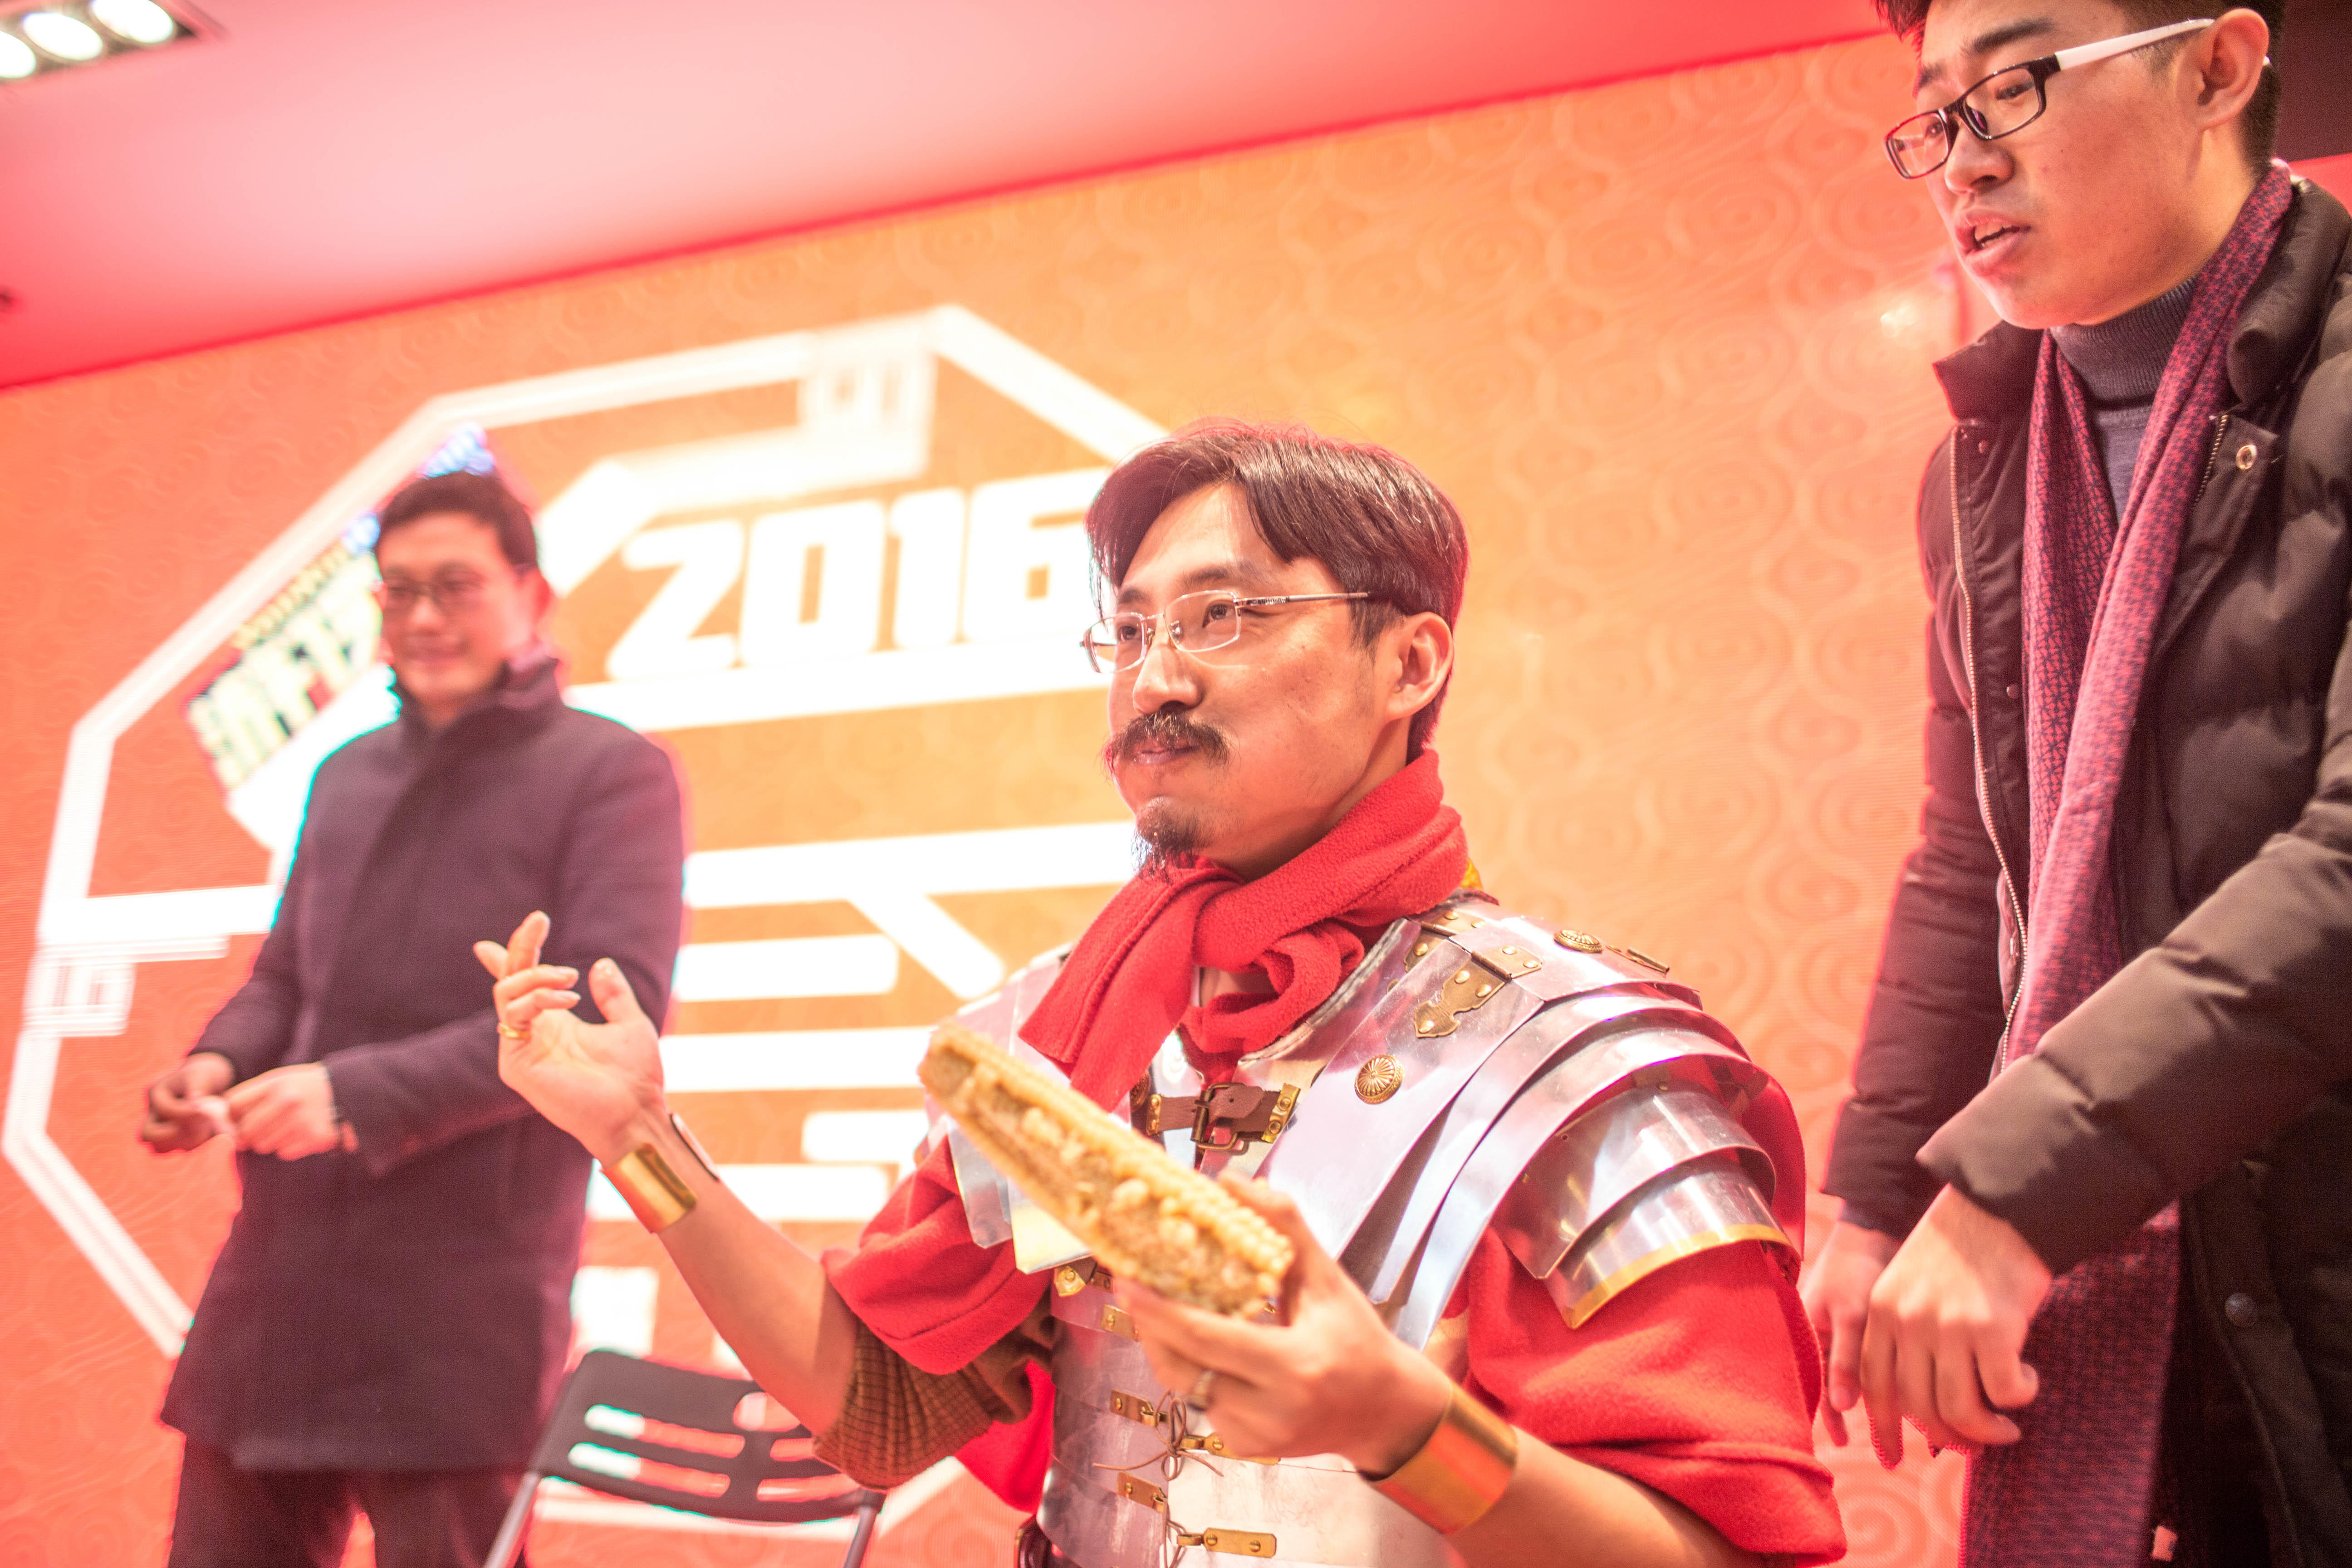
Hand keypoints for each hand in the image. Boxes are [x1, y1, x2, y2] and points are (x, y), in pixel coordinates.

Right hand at [141, 1052, 234, 1151]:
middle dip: (173, 1135)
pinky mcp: (173, 1140)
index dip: (186, 1113)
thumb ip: (198, 1088)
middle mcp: (153, 1113)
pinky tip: (210, 1137)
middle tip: (199, 1128)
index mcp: (155, 1093)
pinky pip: (176, 1151)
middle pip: (147, 1134)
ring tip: (207, 1131)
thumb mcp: (202, 1074)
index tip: (206, 1112)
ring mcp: (160, 1128)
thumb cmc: (203, 1075)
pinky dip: (193, 1147)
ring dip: (185, 1143)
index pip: (165, 1110)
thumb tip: (196, 1106)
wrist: (208, 1082)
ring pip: (160, 1147)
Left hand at [223, 1063, 350, 1159]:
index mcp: (276, 1083)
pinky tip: (302, 1133)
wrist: (353, 1091)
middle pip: (246, 1131)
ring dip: (272, 1140)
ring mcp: (301, 1121)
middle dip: (250, 1134)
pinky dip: (290, 1147)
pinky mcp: (315, 1138)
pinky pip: (284, 1152)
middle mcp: (287, 1101)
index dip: (231, 1115)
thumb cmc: (308, 1087)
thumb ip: (253, 1096)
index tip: (237, 1118)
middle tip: (264, 1128)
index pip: (233, 1105)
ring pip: (264, 1145)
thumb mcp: (283, 1080)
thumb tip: (223, 1122)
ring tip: (289, 1127)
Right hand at [475, 910, 662, 1163]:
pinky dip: (537, 998)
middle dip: (519, 946)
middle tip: (538, 919)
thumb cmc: (635, 1077)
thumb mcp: (630, 1024)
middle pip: (510, 980)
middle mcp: (534, 1033)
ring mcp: (521, 1049)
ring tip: (569, 977)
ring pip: (507, 993)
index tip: (502, 934)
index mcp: (555, 1023)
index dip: (510, 958)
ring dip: (536, 974)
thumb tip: (600, 963)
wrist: (635, 1114)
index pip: (523, 984)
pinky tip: (567, 999)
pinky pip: (512, 1017)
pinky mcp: (515, 1064)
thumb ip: (613, 995)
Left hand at [1118, 1175, 1454, 1472]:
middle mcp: (1272, 1411)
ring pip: (1185, 1386)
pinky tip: (1197, 1342)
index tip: (1126, 1279)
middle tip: (1129, 1284)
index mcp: (1295, 1367)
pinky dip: (1193, 1370)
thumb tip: (1233, 1180)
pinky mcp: (1247, 1448)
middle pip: (1183, 1366)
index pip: (1208, 1338)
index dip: (1160, 1310)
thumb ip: (1285, 1226)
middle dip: (1150, 1324)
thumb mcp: (1328, 1278)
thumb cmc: (1357, 1338)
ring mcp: (1256, 1437)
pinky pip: (1201, 1402)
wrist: (1384, 1413)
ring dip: (1166, 1345)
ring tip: (1155, 1306)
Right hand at [1799, 1220, 1900, 1445]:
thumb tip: (1841, 1406)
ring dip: (1876, 1407)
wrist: (1872, 1230)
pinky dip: (1885, 1385)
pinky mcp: (1862, 1330)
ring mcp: (1841, 1334)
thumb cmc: (1855, 1266)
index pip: (1813, 1385)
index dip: (1829, 1417)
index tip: (1845, 1446)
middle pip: (1834, 1389)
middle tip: (1886, 1453)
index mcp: (1806, 1336)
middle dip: (1855, 1421)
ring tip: (1896, 1437)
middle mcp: (1821, 1339)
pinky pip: (1869, 1366)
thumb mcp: (1850, 1312)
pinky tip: (1904, 1403)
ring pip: (1855, 1381)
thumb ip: (1846, 1358)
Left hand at [1859, 1184, 2051, 1463]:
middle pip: (1920, 1407)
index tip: (1893, 1456)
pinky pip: (2006, 1391)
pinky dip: (2020, 1396)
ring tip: (2007, 1427)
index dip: (1883, 1427)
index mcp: (1880, 1311)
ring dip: (1988, 1430)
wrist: (1999, 1206)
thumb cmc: (1960, 1251)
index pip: (1874, 1386)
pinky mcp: (1993, 1329)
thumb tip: (1922, 1408)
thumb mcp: (1912, 1286)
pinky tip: (2028, 1381)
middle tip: (1978, 1444)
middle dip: (1950, 1436)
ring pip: (1961, 1410)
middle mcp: (1908, 1322)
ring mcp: (1948, 1326)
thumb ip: (1908, 1338)